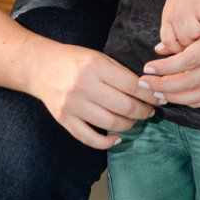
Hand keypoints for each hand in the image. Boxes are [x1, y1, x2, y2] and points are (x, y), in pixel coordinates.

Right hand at [35, 44, 157, 149]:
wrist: (40, 66)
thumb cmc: (73, 60)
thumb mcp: (98, 57)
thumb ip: (120, 73)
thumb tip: (147, 90)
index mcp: (95, 66)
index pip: (132, 85)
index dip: (150, 94)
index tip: (159, 98)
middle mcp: (84, 86)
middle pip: (124, 106)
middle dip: (143, 111)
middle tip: (149, 111)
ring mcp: (73, 105)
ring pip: (111, 123)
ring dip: (129, 125)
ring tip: (134, 120)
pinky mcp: (64, 120)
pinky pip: (89, 138)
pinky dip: (107, 142)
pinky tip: (117, 138)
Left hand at [141, 0, 199, 107]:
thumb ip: (184, 33)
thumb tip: (159, 49)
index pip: (187, 61)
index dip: (165, 68)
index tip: (147, 68)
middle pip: (192, 81)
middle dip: (165, 86)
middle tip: (145, 85)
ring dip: (179, 98)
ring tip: (160, 94)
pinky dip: (198, 100)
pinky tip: (183, 98)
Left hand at [158, 0, 199, 50]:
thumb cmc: (186, 1)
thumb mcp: (173, 16)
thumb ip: (169, 35)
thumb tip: (158, 51)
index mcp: (168, 19)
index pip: (168, 42)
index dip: (179, 49)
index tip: (190, 48)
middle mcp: (175, 15)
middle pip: (184, 41)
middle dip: (194, 43)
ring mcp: (188, 10)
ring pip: (195, 34)